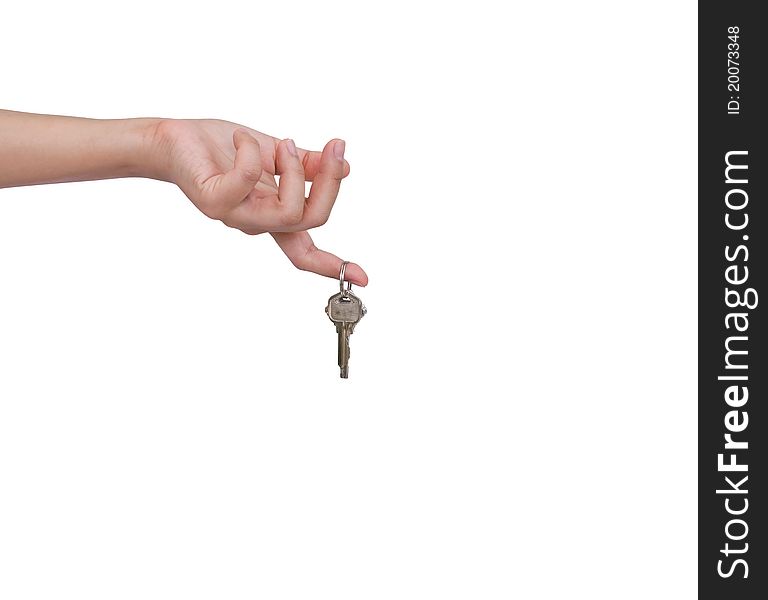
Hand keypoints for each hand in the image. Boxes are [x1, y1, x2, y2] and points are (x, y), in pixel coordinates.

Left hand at [149, 118, 367, 285]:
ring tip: (282, 142)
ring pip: (287, 211)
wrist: (174, 139)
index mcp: (273, 214)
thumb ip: (308, 164)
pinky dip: (251, 153)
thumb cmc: (222, 147)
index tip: (364, 279)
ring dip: (295, 170)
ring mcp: (235, 215)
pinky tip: (243, 138)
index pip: (307, 249)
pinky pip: (245, 181)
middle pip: (310, 220)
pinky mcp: (213, 201)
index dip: (335, 265)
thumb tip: (344, 166)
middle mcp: (257, 222)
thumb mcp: (275, 153)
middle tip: (331, 147)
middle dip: (329, 183)